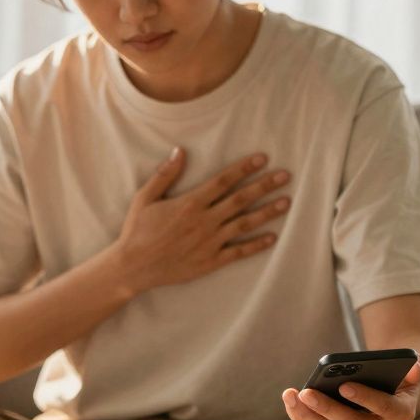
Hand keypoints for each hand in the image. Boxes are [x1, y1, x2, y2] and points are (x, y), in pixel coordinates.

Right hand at [111, 147, 291, 295]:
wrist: (133, 267)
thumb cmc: (137, 231)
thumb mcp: (145, 198)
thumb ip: (165, 175)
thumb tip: (180, 151)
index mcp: (190, 203)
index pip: (223, 181)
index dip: (244, 168)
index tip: (263, 158)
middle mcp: (204, 221)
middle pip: (241, 199)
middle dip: (265, 186)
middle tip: (285, 176)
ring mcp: (209, 242)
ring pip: (244, 224)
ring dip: (267, 212)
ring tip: (286, 202)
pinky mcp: (210, 261)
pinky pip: (238, 252)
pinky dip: (256, 245)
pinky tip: (272, 237)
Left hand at [281, 356, 419, 419]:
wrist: (391, 400)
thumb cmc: (397, 380)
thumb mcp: (410, 371)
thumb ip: (417, 367)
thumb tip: (414, 367)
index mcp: (402, 414)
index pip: (385, 407)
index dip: (365, 397)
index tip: (344, 385)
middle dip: (326, 408)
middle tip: (305, 392)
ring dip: (307, 416)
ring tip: (290, 395)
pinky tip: (291, 404)